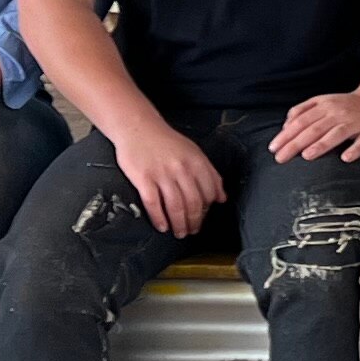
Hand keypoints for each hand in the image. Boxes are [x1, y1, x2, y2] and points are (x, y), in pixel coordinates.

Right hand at [113, 116, 227, 240]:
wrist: (137, 127)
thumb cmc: (165, 141)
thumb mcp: (193, 152)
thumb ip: (209, 174)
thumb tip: (222, 198)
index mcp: (196, 161)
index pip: (209, 192)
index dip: (208, 209)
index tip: (204, 217)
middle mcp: (181, 169)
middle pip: (193, 203)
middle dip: (195, 221)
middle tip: (192, 231)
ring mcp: (162, 174)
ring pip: (176, 206)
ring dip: (179, 224)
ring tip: (180, 233)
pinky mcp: (143, 179)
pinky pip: (153, 204)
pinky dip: (159, 218)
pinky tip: (162, 226)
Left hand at [271, 89, 359, 163]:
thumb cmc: (346, 105)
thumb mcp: (323, 102)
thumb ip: (303, 111)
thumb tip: (285, 126)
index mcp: (325, 105)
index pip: (301, 121)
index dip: (286, 134)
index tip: (273, 148)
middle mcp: (338, 113)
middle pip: (314, 129)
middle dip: (296, 143)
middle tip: (280, 158)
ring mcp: (355, 122)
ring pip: (336, 134)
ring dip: (321, 145)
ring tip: (306, 156)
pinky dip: (354, 150)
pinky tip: (345, 158)